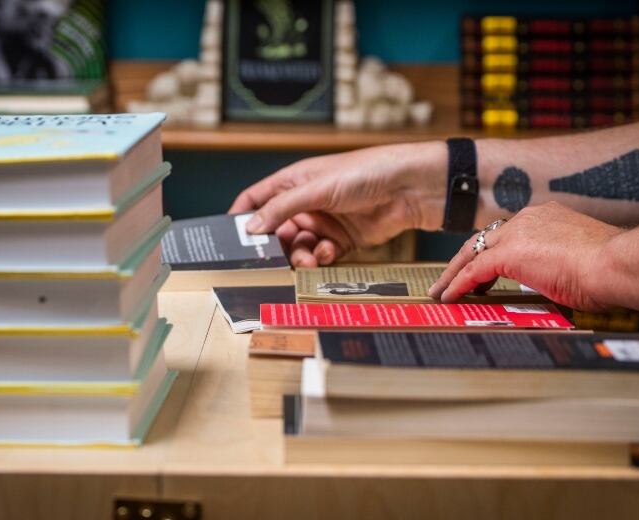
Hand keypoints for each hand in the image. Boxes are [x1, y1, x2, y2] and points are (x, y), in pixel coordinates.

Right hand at [228, 142, 447, 266]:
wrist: (409, 189)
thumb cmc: (364, 173)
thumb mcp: (317, 188)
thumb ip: (281, 208)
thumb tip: (249, 227)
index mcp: (294, 182)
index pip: (257, 199)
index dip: (242, 216)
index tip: (230, 239)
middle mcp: (305, 203)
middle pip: (276, 231)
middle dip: (274, 246)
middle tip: (272, 261)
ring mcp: (324, 222)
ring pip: (297, 247)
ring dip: (299, 255)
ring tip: (308, 257)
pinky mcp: (342, 240)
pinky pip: (321, 255)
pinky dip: (321, 257)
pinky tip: (329, 252)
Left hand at [428, 202, 622, 310]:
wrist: (617, 263)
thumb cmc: (610, 267)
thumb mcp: (579, 258)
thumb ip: (558, 263)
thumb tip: (556, 281)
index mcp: (545, 217)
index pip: (507, 233)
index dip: (490, 252)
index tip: (483, 270)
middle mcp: (528, 219)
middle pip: (483, 239)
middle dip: (463, 260)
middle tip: (450, 278)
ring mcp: (517, 234)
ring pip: (472, 252)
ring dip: (454, 273)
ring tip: (442, 291)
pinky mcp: (510, 253)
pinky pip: (474, 271)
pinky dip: (459, 284)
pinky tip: (450, 297)